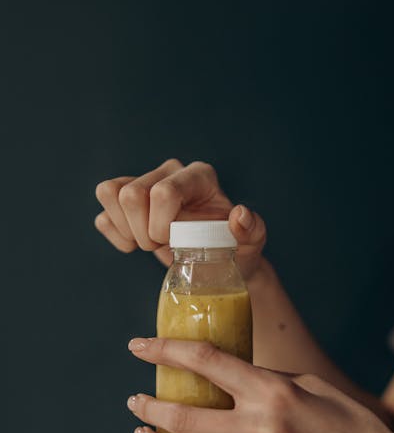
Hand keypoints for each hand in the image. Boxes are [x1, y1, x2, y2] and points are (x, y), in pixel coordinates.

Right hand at [94, 158, 266, 279]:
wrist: (215, 261)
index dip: (161, 224)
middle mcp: (170, 171)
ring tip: (150, 243)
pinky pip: (103, 213)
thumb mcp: (252, 243)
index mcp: (199, 176)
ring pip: (110, 193)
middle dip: (143, 231)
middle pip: (132, 194)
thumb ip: (252, 229)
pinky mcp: (124, 200)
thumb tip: (239, 215)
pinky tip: (136, 244)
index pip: (164, 191)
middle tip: (164, 245)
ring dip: (127, 229)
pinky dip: (116, 236)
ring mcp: (145, 182)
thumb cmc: (235, 249)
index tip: (175, 243)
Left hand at [126, 336, 393, 432]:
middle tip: (136, 400)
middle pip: (181, 415)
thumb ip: (266, 382)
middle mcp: (260, 427)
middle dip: (148, 405)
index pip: (203, 360)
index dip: (164, 350)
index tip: (138, 346)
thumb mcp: (311, 388)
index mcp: (272, 390)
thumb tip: (228, 377)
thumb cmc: (351, 426)